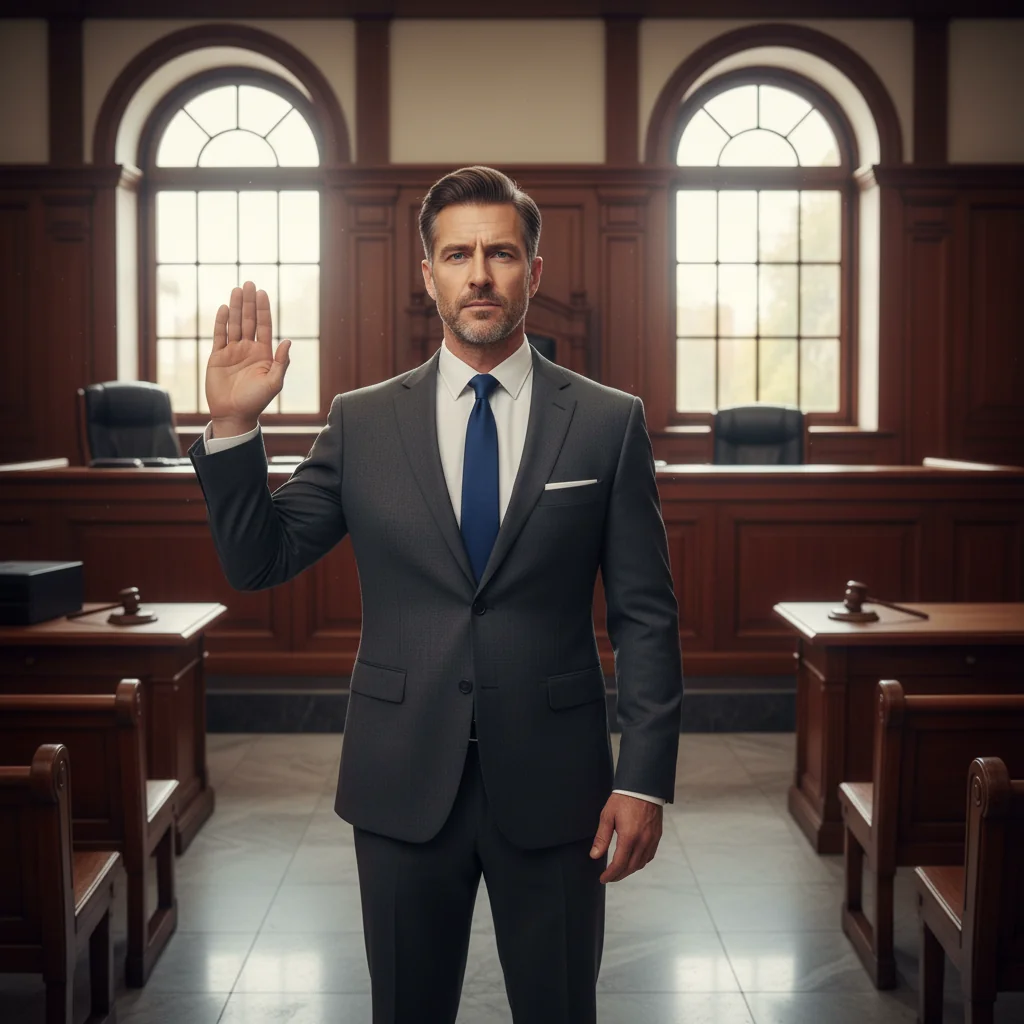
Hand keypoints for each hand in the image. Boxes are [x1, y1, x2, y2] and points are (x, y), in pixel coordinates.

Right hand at [206, 280, 290, 435]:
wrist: (233, 414)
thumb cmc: (256, 401)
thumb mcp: (274, 383)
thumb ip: (281, 362)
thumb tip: (288, 341)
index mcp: (264, 354)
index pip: (264, 326)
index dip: (263, 310)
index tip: (263, 293)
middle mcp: (248, 349)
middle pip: (249, 320)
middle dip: (249, 302)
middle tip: (249, 283)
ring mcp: (232, 351)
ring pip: (234, 324)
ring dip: (235, 307)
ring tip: (237, 290)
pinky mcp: (217, 356)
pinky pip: (219, 336)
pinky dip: (221, 322)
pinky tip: (223, 308)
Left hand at [590, 793, 662, 883]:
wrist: (644, 786)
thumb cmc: (624, 799)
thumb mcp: (608, 815)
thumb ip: (602, 837)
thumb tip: (594, 855)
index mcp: (629, 837)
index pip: (619, 864)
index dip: (610, 874)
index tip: (603, 879)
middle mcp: (643, 841)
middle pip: (630, 867)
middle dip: (619, 875)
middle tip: (609, 877)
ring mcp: (652, 839)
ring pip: (641, 864)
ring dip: (629, 870)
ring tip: (619, 870)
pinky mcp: (657, 836)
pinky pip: (649, 856)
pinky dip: (640, 862)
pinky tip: (633, 860)